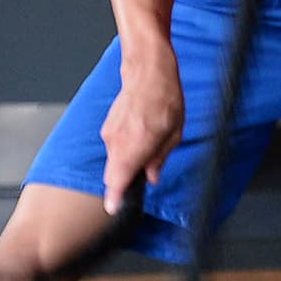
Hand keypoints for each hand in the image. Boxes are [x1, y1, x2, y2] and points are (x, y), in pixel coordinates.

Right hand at [102, 54, 185, 209]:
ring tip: (148, 141)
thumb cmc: (163, 98)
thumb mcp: (173, 133)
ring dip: (128, 161)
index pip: (116, 180)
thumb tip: (152, 177)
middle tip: (146, 169)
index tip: (113, 209)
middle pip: (114, 175)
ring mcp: (109, 135)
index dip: (114, 198)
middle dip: (127, 178)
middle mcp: (117, 142)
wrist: (147, 71)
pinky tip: (140, 133)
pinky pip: (114, 148)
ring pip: (115, 161)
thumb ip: (160, 159)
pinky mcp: (106, 128)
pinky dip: (125, 148)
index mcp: (135, 146)